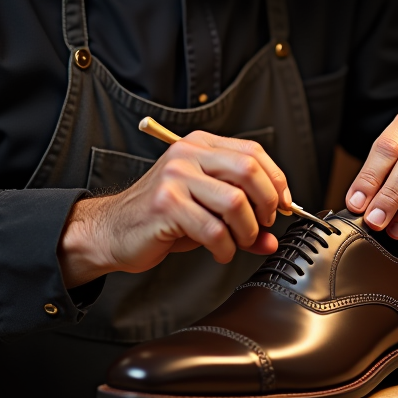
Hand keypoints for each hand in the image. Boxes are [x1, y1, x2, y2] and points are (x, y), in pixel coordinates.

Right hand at [59, 131, 289, 287]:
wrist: (113, 231)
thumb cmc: (163, 219)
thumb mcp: (207, 209)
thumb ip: (243, 219)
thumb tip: (272, 240)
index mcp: (200, 145)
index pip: (254, 152)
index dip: (277, 181)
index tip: (284, 206)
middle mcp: (188, 154)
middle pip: (249, 171)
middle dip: (267, 204)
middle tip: (263, 225)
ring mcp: (175, 177)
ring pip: (235, 202)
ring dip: (246, 232)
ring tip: (237, 242)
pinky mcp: (166, 204)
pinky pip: (213, 229)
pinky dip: (225, 248)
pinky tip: (219, 251)